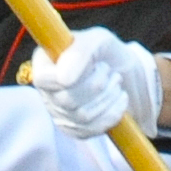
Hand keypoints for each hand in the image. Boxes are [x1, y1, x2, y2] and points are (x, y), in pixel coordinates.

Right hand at [34, 31, 159, 141]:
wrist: (126, 74)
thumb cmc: (107, 53)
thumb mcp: (99, 40)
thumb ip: (80, 51)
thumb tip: (63, 78)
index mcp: (44, 63)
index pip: (43, 79)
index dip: (71, 75)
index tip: (96, 64)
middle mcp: (47, 90)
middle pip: (66, 100)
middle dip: (98, 84)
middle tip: (109, 71)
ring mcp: (59, 113)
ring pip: (82, 116)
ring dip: (109, 96)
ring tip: (116, 81)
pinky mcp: (75, 130)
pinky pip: (93, 128)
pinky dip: (114, 112)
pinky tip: (119, 98)